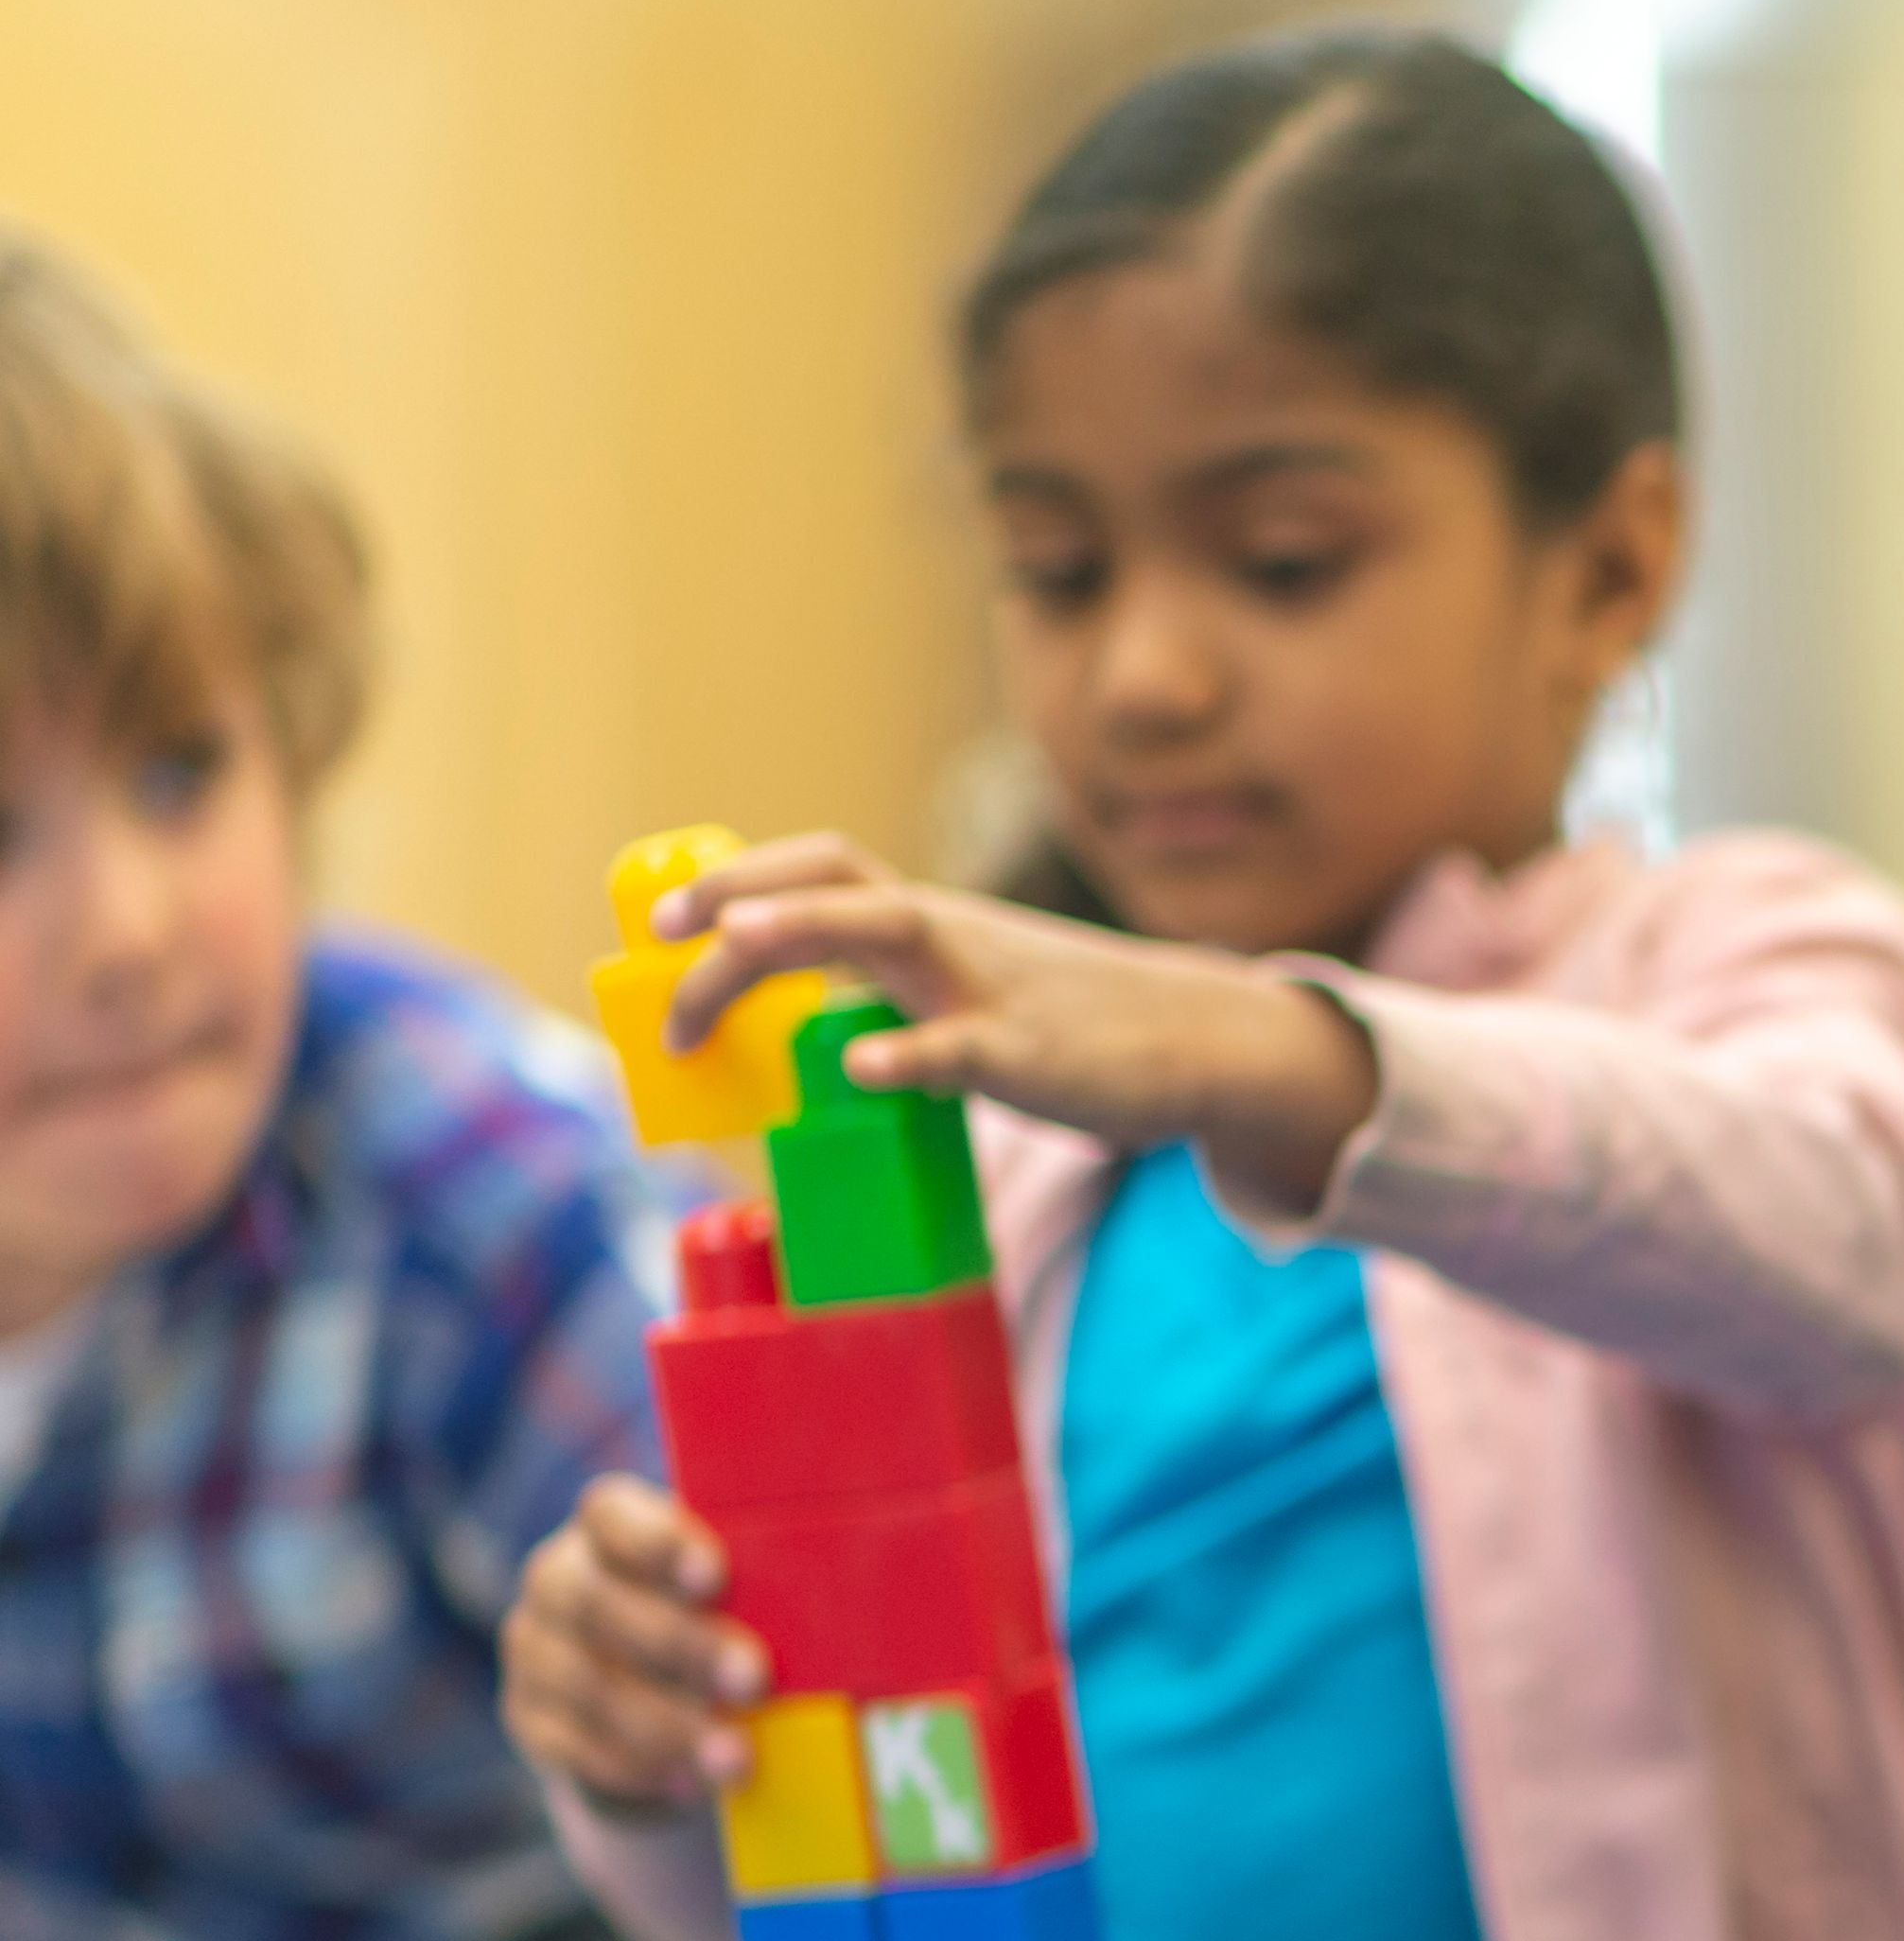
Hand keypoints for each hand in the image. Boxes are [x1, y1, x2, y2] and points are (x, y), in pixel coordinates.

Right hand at [504, 1476, 764, 1820]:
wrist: (660, 1693)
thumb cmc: (725, 1618)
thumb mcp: (747, 1589)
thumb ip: (776, 1583)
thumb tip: (865, 1602)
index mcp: (609, 1528)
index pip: (609, 1512)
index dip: (656, 1540)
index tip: (716, 1576)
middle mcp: (560, 1578)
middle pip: (596, 1602)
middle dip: (679, 1645)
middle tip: (754, 1681)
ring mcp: (536, 1649)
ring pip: (584, 1683)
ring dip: (665, 1725)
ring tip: (736, 1758)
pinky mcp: (530, 1717)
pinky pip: (569, 1745)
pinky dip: (634, 1767)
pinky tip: (691, 1783)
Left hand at [666, 834, 1377, 1208]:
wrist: (1206, 1042)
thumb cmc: (1075, 1025)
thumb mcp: (972, 990)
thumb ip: (892, 994)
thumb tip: (795, 1028)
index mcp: (927, 928)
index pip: (819, 874)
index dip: (735, 882)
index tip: (660, 922)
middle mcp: (948, 940)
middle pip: (832, 886)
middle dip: (738, 897)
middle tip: (662, 935)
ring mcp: (990, 990)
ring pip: (888, 933)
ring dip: (801, 929)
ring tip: (729, 944)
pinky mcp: (1034, 1054)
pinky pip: (963, 1047)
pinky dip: (907, 1053)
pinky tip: (858, 1066)